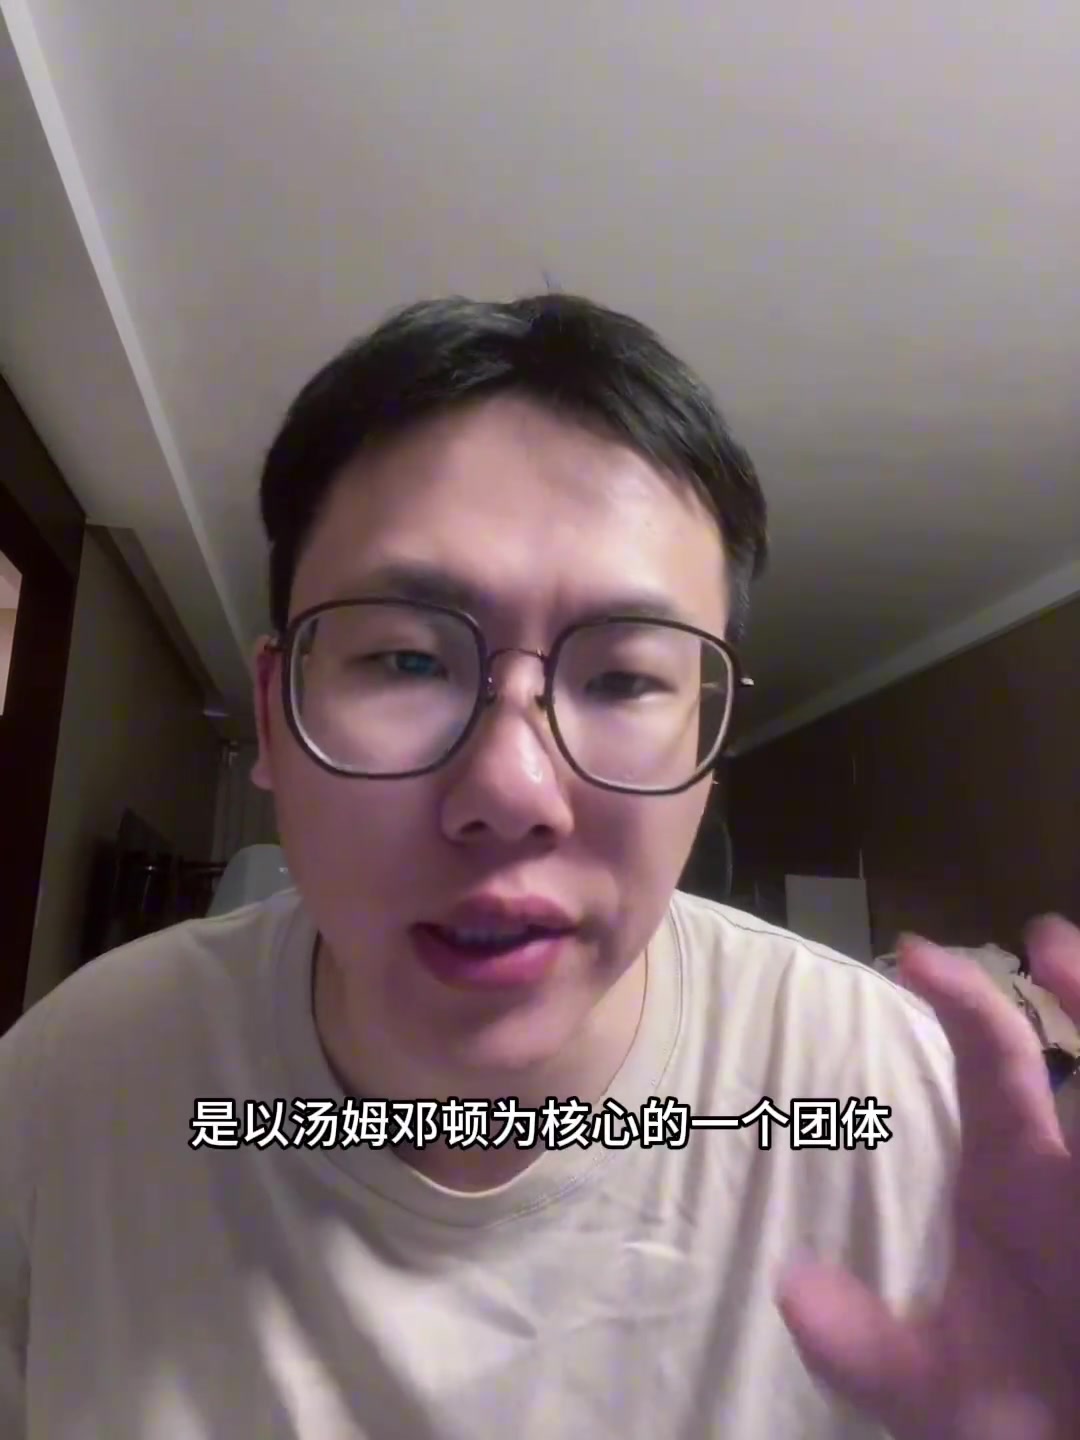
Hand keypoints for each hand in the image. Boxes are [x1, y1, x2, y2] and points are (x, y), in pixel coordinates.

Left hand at [778, 915, 1079, 1439]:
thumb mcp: (937, 1389)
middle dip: (1074, 988)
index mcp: (1012, 1176)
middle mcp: (1075, 1168)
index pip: (989, 1063)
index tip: (914, 954)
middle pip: (1078, 1056)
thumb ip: (860, 1347)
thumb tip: (788, 1288)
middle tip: (1046, 938)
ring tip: (1075, 959)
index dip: (960, 1002)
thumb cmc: (1031, 1414)